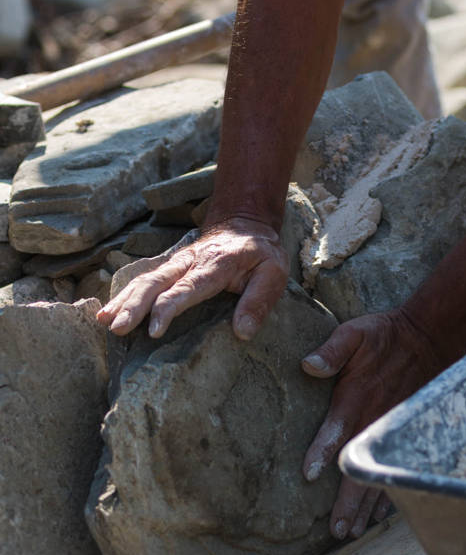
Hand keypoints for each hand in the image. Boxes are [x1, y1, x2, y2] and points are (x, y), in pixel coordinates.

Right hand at [96, 216, 288, 340]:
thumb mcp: (274, 272)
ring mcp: (177, 262)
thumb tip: (242, 332)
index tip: (154, 331)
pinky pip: (144, 280)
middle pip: (157, 282)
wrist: (245, 222)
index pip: (187, 288)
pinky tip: (107, 312)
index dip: (169, 308)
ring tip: (104, 321)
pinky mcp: (170, 267)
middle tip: (117, 328)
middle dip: (135, 305)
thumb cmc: (260, 252)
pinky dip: (124, 295)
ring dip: (124, 299)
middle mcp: (190, 261)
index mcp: (215, 265)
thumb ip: (259, 300)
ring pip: (145, 279)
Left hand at [301, 308, 442, 539]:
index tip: (309, 474)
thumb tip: (308, 364)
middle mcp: (374, 419)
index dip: (321, 452)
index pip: (335, 430)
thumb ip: (332, 350)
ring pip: (378, 475)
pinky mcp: (405, 431)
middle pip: (358, 467)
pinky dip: (388, 494)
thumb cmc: (386, 335)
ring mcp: (391, 429)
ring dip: (365, 506)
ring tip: (352, 531)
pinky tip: (378, 514)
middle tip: (336, 529)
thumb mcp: (355, 333)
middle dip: (346, 501)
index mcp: (356, 397)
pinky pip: (396, 468)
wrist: (428, 336)